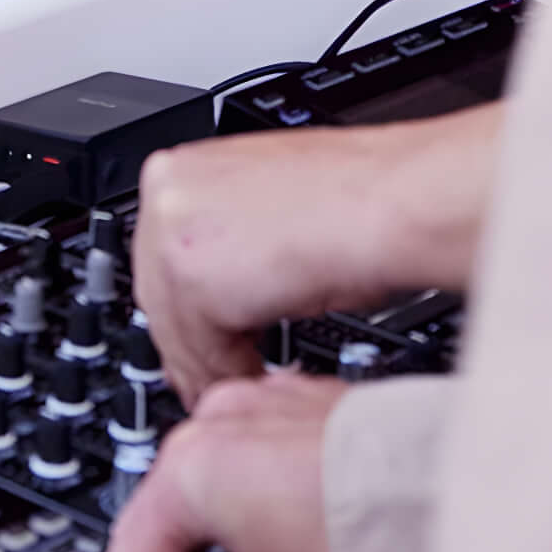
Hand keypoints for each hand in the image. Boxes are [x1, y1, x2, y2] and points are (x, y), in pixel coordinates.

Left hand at [130, 117, 502, 404]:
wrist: (391, 201)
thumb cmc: (357, 202)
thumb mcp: (268, 208)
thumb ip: (228, 237)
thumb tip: (222, 286)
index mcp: (183, 167)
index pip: (161, 257)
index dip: (185, 310)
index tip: (199, 340)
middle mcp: (167, 189)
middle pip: (159, 294)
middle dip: (192, 344)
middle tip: (216, 377)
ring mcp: (171, 231)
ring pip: (175, 329)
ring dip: (212, 366)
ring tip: (245, 384)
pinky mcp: (191, 278)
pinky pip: (200, 352)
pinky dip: (229, 375)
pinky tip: (257, 381)